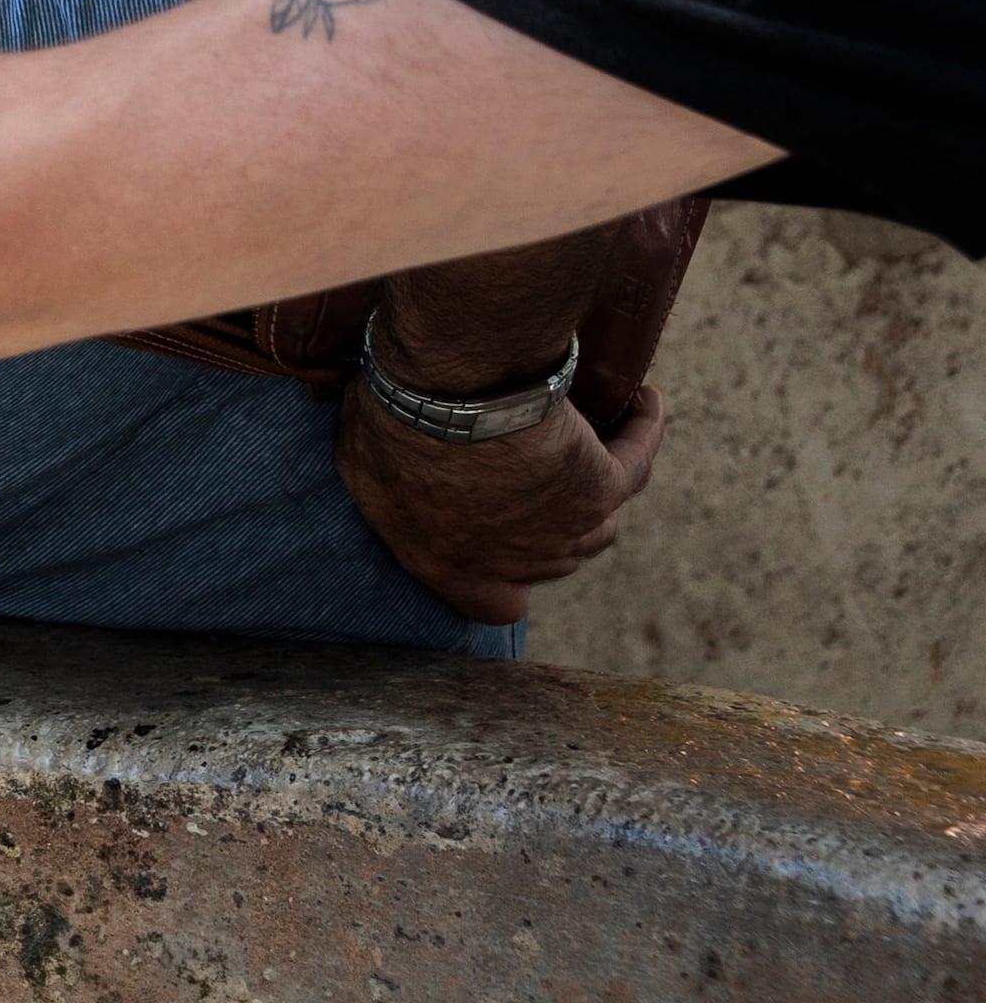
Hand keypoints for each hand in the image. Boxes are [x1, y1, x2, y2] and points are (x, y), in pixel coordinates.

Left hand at [336, 377, 668, 624]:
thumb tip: (389, 474)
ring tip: (585, 447)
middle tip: (533, 475)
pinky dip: (641, 432)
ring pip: (597, 524)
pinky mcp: (602, 486)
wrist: (450, 398)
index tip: (503, 548)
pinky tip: (642, 403)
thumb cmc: (393, 429)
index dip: (504, 581)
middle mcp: (516, 561)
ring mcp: (567, 528)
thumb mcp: (361, 468)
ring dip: (591, 492)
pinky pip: (635, 463)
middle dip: (543, 524)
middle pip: (551, 555)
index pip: (493, 605)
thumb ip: (386, 489)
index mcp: (450, 567)